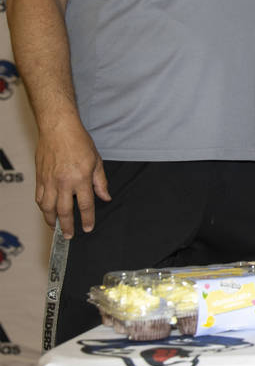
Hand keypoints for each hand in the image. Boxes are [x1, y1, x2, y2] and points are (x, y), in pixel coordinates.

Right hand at [34, 121, 108, 237]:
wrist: (58, 128)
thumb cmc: (78, 141)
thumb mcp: (96, 161)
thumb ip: (101, 182)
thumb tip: (105, 197)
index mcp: (81, 179)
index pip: (86, 205)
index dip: (87, 219)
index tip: (88, 228)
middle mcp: (64, 182)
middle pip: (64, 211)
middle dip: (67, 226)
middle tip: (69, 236)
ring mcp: (49, 180)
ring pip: (47, 207)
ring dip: (51, 220)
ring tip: (55, 227)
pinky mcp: (39, 177)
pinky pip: (39, 197)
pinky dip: (42, 207)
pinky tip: (46, 211)